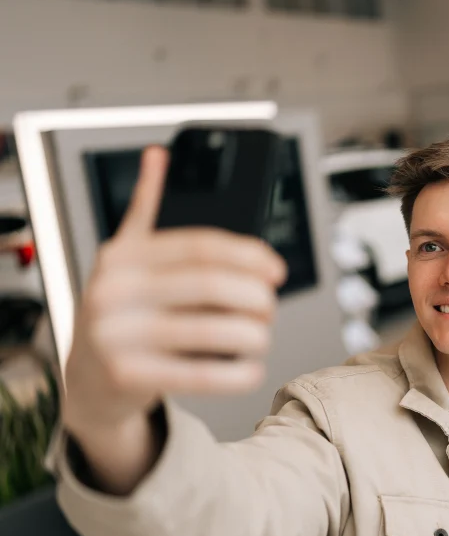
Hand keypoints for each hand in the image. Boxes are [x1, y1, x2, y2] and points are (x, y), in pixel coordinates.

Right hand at [62, 146, 286, 463]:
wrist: (85, 380)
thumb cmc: (119, 314)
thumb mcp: (124, 259)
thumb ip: (145, 210)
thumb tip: (159, 155)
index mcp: (122, 257)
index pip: (200, 246)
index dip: (248, 254)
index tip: (276, 269)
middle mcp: (114, 292)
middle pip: (211, 285)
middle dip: (255, 296)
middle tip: (269, 307)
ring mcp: (117, 336)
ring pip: (212, 331)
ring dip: (253, 335)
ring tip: (260, 336)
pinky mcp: (127, 376)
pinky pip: (200, 375)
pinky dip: (237, 373)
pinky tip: (251, 369)